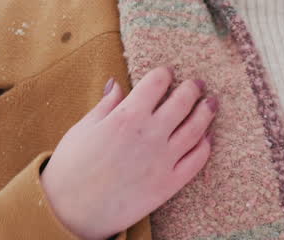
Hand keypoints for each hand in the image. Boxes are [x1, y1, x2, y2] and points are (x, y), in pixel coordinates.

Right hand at [40, 67, 216, 239]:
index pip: (155, 83)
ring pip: (195, 129)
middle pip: (182, 101)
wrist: (72, 210)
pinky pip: (196, 161)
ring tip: (211, 103)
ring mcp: (163, 160)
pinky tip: (206, 137)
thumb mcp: (84, 127)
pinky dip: (205, 146)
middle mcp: (150, 134)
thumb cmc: (72, 166)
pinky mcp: (169, 184)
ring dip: (206, 112)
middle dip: (191, 88)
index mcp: (127, 115)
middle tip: (197, 84)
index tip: (167, 73)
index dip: (164, 74)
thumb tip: (117, 84)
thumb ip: (106, 104)